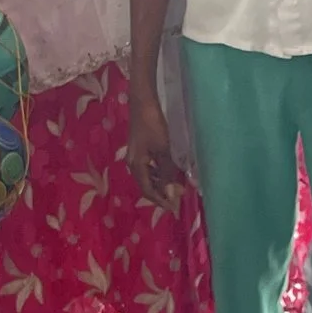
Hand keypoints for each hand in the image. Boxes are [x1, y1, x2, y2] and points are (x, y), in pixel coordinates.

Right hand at [126, 90, 184, 209]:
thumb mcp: (164, 151)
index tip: (175, 209)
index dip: (161, 201)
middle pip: (146, 185)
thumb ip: (168, 173)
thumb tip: (172, 194)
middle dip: (162, 193)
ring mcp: (135, 156)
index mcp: (136, 166)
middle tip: (178, 198)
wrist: (143, 104)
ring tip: (176, 188)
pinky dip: (159, 174)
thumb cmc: (154, 127)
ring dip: (161, 184)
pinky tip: (169, 173)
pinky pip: (149, 168)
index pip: (148, 191)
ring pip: (148, 177)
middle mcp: (133, 164)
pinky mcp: (140, 149)